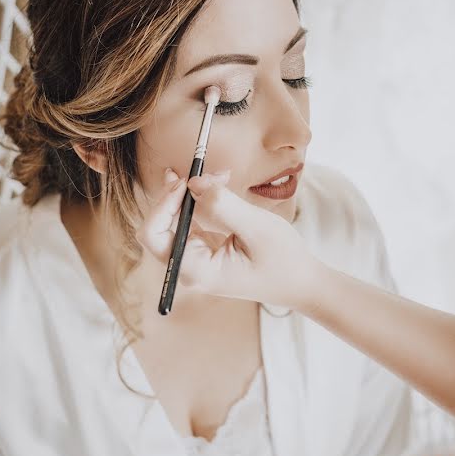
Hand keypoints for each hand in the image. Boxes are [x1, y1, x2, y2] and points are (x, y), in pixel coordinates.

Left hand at [137, 168, 325, 308]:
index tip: (186, 181)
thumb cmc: (283, 261)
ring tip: (220, 176)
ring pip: (175, 219)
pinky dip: (201, 201)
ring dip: (191, 194)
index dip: (163, 203)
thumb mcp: (257, 228)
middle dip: (179, 194)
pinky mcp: (204, 251)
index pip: (154, 234)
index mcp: (195, 270)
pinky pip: (190, 222)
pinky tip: (218, 186)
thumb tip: (193, 182)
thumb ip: (222, 205)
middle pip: (160, 224)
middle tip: (205, 172)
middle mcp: (188, 268)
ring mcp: (195, 261)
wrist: (300, 282)